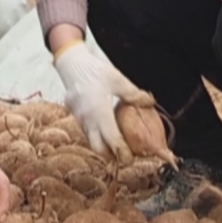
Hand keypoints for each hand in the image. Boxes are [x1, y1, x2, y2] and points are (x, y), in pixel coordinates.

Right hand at [50, 27, 153, 164]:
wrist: (71, 64)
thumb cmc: (93, 70)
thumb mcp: (117, 79)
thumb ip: (134, 94)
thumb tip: (149, 102)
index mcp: (99, 112)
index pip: (112, 140)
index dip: (122, 152)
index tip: (131, 159)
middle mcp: (87, 120)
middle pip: (98, 148)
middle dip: (111, 157)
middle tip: (124, 157)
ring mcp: (79, 119)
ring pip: (91, 141)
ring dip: (104, 147)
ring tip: (117, 147)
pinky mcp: (75, 116)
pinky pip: (87, 132)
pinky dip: (97, 137)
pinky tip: (106, 132)